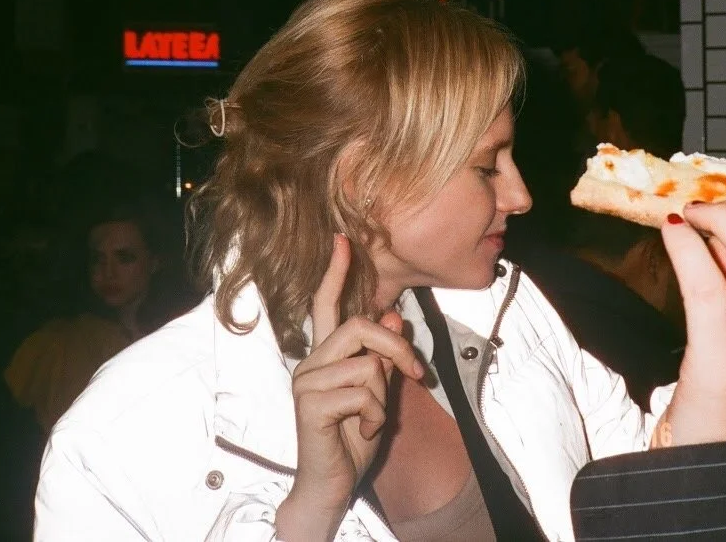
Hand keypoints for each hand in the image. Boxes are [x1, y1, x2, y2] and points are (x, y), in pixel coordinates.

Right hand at [275, 235, 423, 540]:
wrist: (332, 485)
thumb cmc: (352, 439)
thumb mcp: (378, 393)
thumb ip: (383, 358)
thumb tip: (394, 316)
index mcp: (325, 356)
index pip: (326, 306)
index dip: (335, 273)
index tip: (342, 240)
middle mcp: (310, 363)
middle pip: (359, 327)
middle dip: (398, 348)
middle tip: (418, 375)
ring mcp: (307, 383)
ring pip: (368, 364)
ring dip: (383, 397)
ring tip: (370, 419)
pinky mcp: (311, 405)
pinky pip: (364, 393)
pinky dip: (375, 415)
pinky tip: (362, 431)